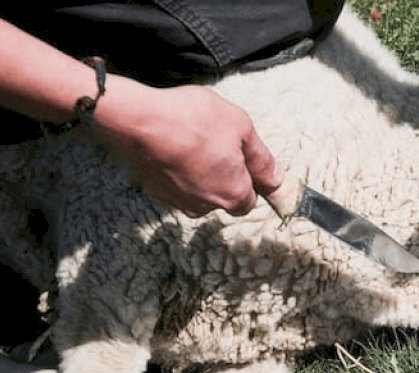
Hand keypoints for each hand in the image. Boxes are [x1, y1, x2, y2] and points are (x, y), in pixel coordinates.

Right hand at [91, 78, 281, 217]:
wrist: (141, 120)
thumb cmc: (194, 120)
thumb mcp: (241, 128)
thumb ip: (262, 159)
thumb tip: (277, 180)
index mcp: (233, 194)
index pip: (250, 200)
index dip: (250, 180)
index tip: (243, 159)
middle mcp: (206, 206)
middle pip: (223, 197)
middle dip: (224, 175)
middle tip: (217, 143)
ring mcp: (178, 201)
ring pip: (198, 192)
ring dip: (200, 173)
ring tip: (194, 141)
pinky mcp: (155, 191)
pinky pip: (175, 185)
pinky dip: (178, 171)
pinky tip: (174, 147)